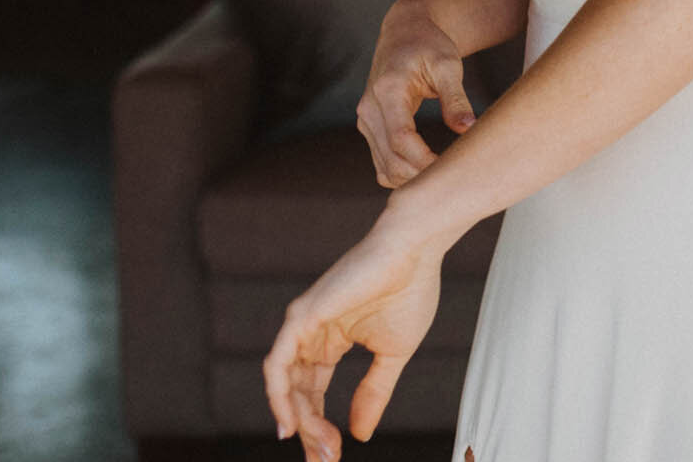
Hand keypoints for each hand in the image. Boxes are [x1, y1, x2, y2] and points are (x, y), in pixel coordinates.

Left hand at [262, 223, 441, 460]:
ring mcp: (303, 325)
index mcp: (331, 341)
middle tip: (326, 460)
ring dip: (299, 420)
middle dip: (309, 432)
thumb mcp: (392, 356)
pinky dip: (278, 396)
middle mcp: (311, 335)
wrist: (415, 251)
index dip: (319, 426)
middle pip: (296, 395)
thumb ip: (373, 393)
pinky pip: (277, 365)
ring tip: (320, 446)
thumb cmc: (410, 291)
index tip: (334, 456)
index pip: (312, 393)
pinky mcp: (301, 316)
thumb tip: (360, 433)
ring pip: (285, 385)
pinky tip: (290, 423)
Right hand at [358, 0, 476, 187]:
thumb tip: (468, 128)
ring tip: (445, 177)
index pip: (401, 138)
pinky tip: (427, 171)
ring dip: (412, 180)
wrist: (405, 34)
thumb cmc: (429, 45)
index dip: (425, 160)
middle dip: (421, 176)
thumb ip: (455, 98)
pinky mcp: (370, 129)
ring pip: (384, 167)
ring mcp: (365, 121)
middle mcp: (369, 109)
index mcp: (388, 90)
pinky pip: (382, 164)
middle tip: (455, 177)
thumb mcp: (448, 64)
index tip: (452, 168)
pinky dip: (402, 174)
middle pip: (391, 159)